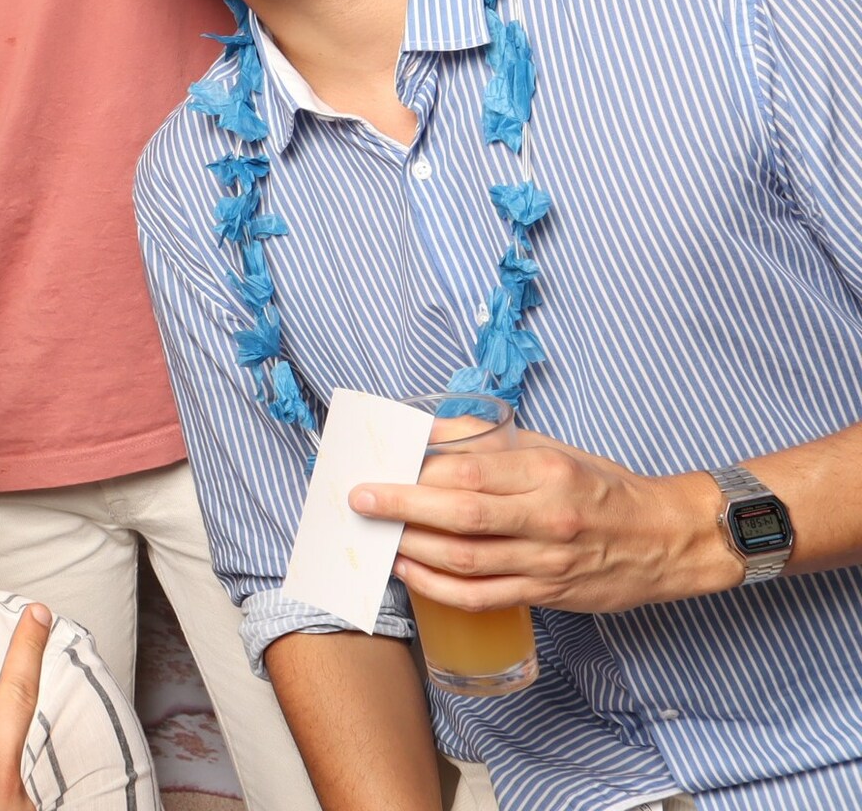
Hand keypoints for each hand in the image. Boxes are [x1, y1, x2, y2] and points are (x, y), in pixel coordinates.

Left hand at [351, 432, 729, 613]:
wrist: (668, 539)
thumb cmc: (603, 487)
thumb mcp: (552, 449)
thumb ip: (488, 441)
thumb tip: (425, 433)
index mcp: (547, 472)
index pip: (470, 472)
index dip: (418, 473)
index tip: (381, 468)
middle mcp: (547, 518)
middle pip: (460, 516)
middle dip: (402, 508)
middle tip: (361, 500)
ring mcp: (546, 562)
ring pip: (466, 561)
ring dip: (412, 551)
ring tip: (378, 537)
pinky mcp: (547, 594)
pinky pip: (481, 596)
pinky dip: (438, 588)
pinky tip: (411, 573)